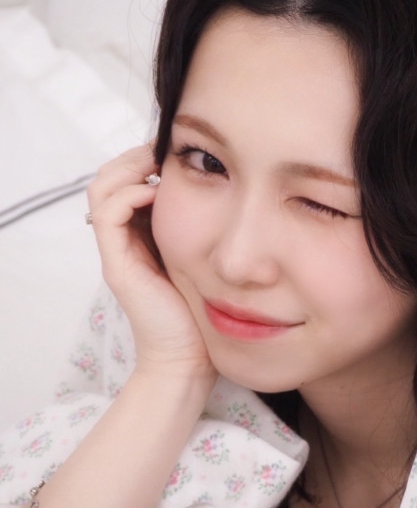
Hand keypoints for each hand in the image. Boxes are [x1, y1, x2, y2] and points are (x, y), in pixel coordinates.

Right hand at [87, 144, 213, 377]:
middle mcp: (124, 239)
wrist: (190, 358)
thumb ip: (203, 225)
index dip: (145, 158)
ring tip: (158, 166)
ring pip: (101, 189)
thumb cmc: (203, 309)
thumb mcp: (205, 254)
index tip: (178, 150)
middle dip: (135, 156)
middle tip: (165, 150)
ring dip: (129, 168)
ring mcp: (117, 252)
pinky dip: (128, 195)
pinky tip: (155, 196)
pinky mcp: (117, 265)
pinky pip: (108, 214)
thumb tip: (224, 188)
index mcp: (142, 234)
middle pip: (109, 178)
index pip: (126, 179)